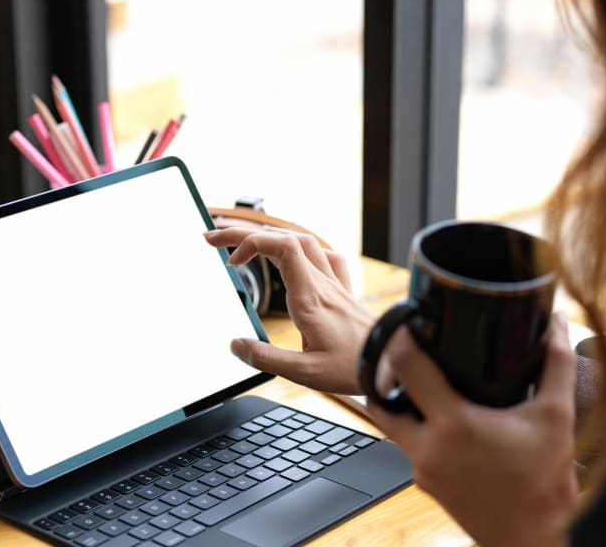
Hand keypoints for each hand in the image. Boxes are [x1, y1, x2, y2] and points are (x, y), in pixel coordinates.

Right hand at [204, 226, 372, 394]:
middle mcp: (322, 284)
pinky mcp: (343, 292)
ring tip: (245, 242)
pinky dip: (304, 250)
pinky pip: (326, 258)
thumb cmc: (354, 368)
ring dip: (272, 236)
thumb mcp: (305, 373)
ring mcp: (334, 285)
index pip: (281, 247)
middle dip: (245, 233)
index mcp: (309, 298)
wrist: (392, 363)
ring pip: (303, 243)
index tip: (230, 262)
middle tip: (212, 239)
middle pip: (285, 239)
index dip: (250, 242)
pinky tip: (295, 257)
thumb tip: (235, 345)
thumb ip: (267, 359)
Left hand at [367, 314, 577, 546]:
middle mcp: (428, 449)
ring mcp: (422, 471)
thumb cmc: (545, 484)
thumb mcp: (556, 416)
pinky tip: (447, 418)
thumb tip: (559, 324)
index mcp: (454, 425)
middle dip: (386, 374)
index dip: (400, 338)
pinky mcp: (426, 485)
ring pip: (392, 426)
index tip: (408, 323)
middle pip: (379, 399)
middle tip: (407, 354)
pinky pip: (410, 448)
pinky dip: (420, 429)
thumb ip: (555, 364)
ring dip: (403, 403)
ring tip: (427, 381)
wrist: (535, 538)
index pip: (406, 368)